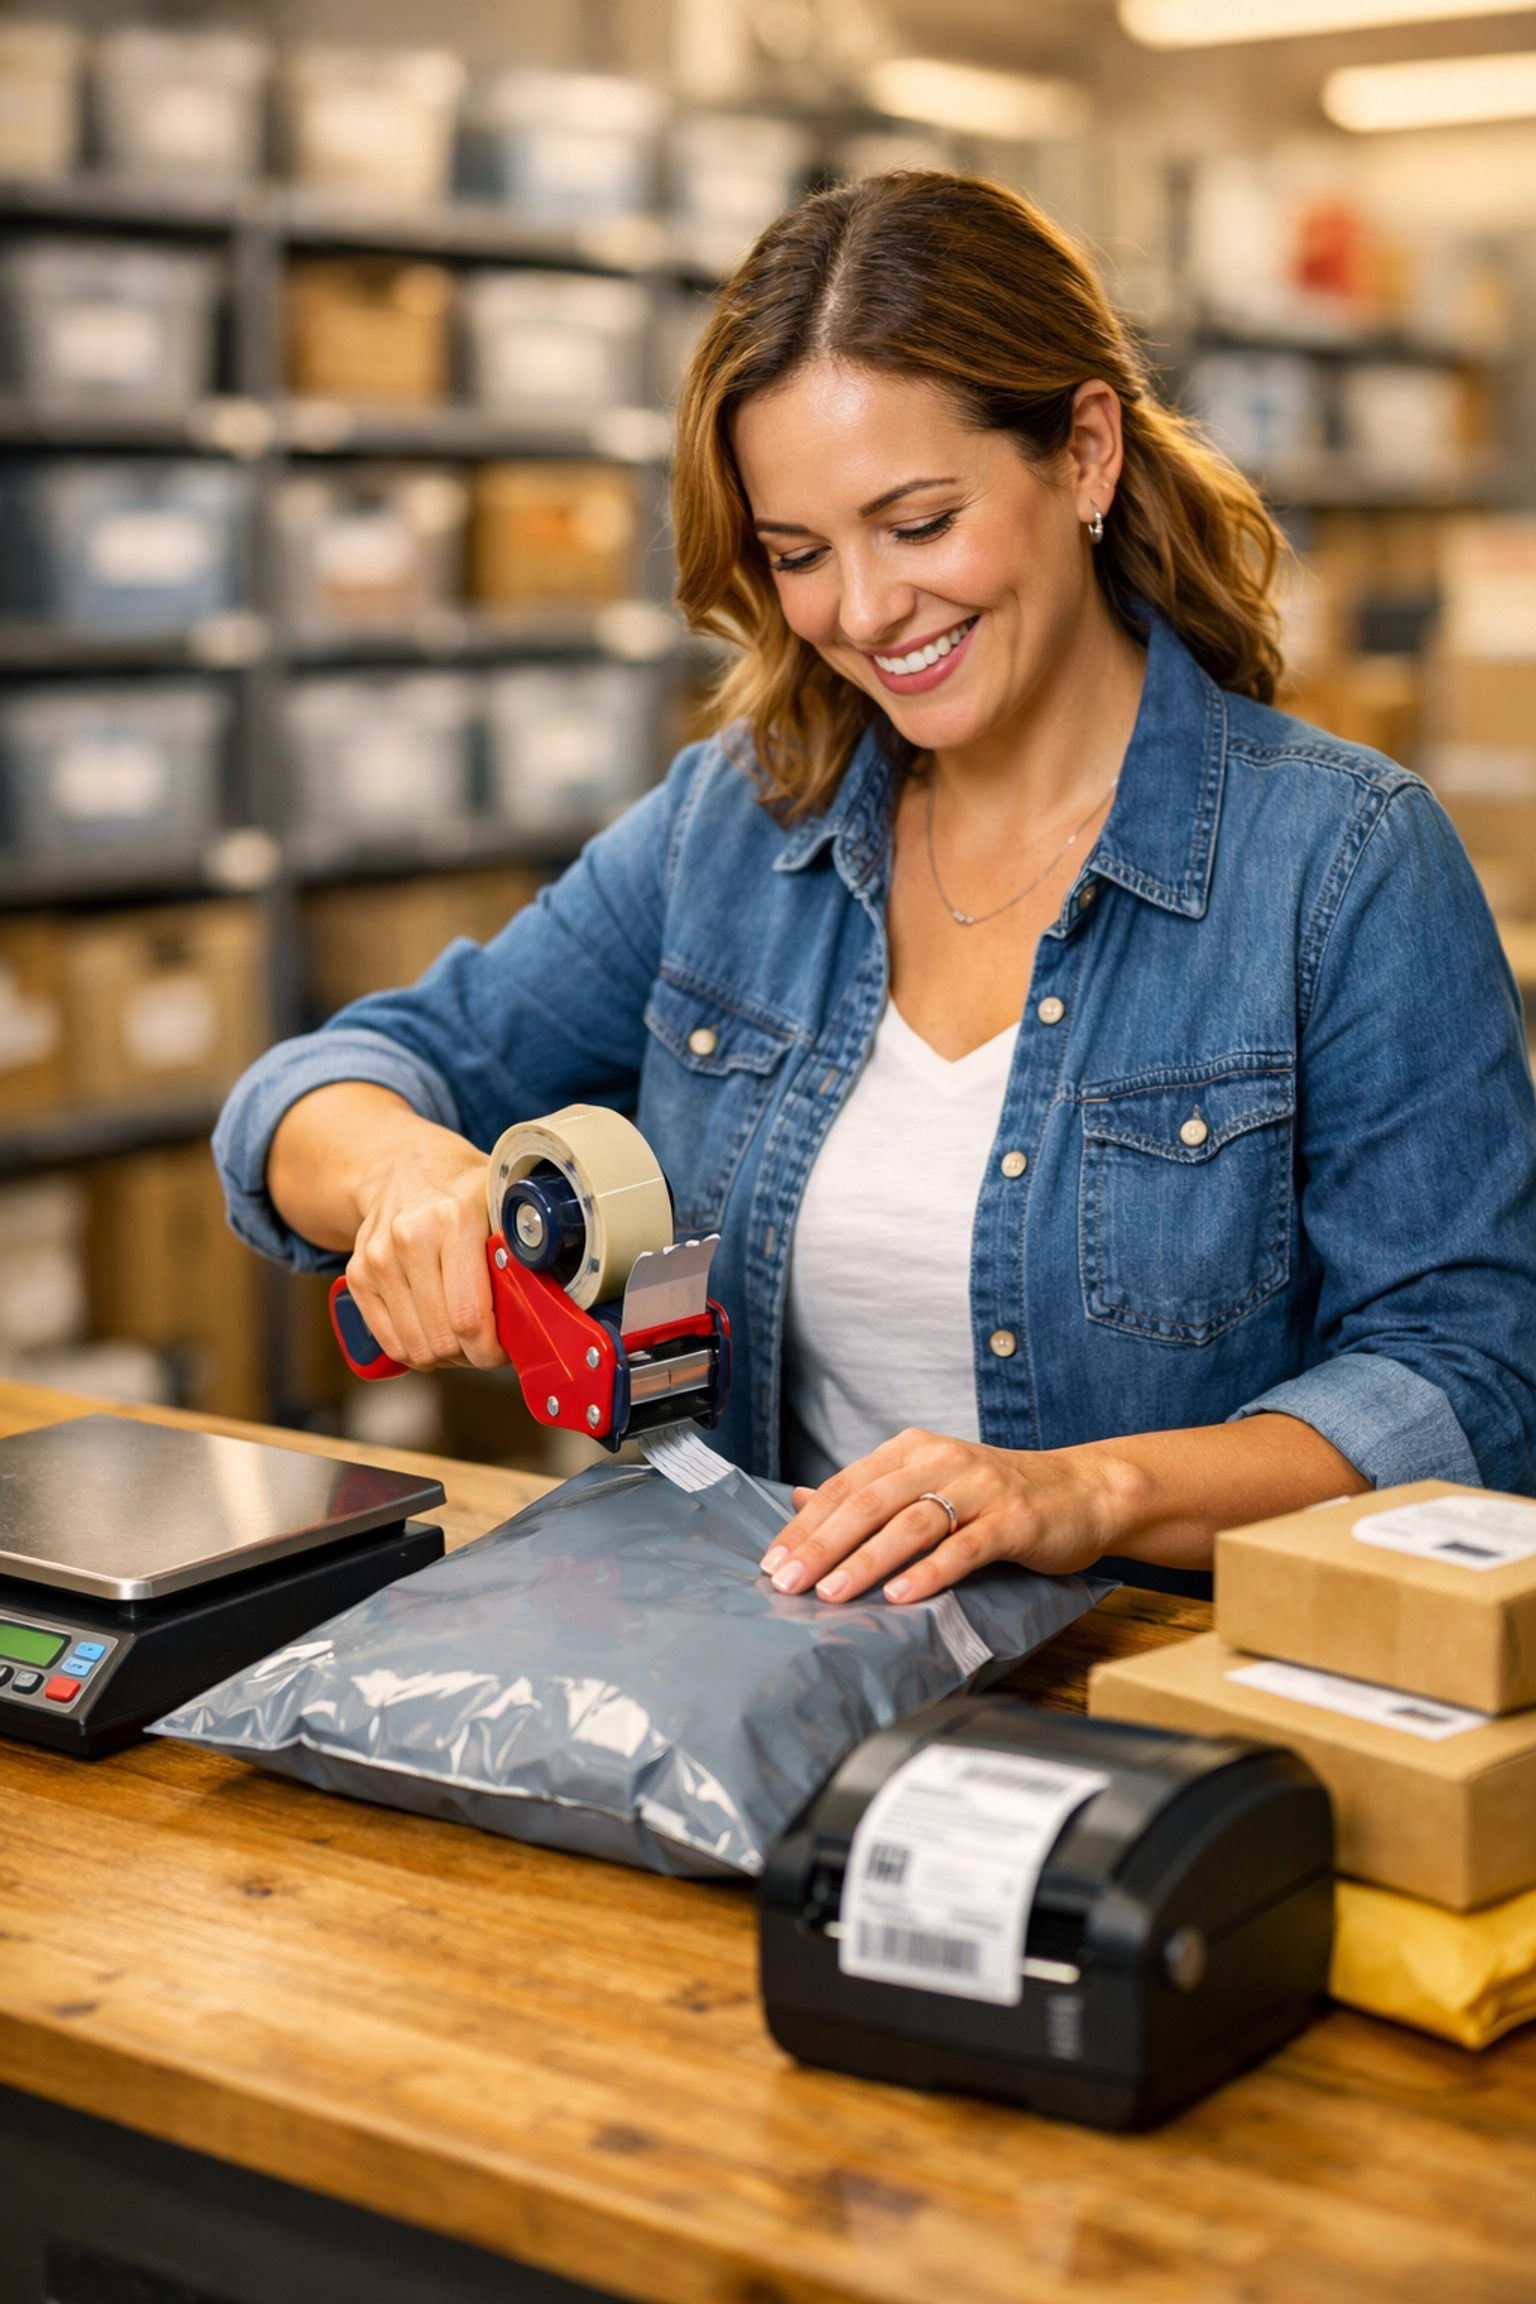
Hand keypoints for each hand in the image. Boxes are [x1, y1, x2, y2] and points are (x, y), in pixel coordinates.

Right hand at [344, 1118, 505, 1372]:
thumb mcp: (502, 1201)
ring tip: (462, 1338)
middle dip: (472, 1355)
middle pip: (443, 1339)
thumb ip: (524, 1244)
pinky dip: (415, 1350)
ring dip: (444, 1357)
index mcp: (454, 1219)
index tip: (506, 1347)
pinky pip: (390, 1342)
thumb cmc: (461, 1189)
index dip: (491, 1349)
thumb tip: (547, 1298)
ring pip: (415, 1348)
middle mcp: (410, 1239)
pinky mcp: (358, 1275)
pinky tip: (434, 1333)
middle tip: (487, 1344)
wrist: (401, 1166)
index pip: (469, 1317)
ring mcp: (380, 1259)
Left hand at [758, 1428, 1127, 1604]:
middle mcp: (942, 1461)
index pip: (846, 1486)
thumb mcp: (929, 1482)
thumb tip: (799, 1502)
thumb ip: (869, 1493)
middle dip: (823, 1545)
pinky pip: (965, 1546)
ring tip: (832, 1593)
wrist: (1084, 1490)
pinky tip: (902, 1594)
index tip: (772, 1561)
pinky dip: (930, 1571)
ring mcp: (980, 1489)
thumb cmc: (999, 1495)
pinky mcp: (1014, 1520)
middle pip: (870, 1503)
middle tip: (788, 1581)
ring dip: (866, 1560)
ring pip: (911, 1523)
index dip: (806, 1525)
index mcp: (913, 1450)